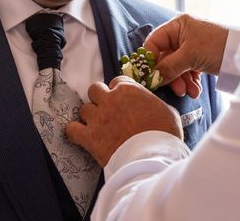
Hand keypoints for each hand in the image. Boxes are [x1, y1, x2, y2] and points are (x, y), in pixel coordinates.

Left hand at [66, 76, 182, 166]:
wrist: (153, 158)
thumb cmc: (164, 135)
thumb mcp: (168, 111)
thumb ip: (154, 103)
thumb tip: (152, 106)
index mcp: (129, 90)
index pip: (116, 81)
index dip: (119, 91)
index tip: (122, 102)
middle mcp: (110, 99)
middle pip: (95, 90)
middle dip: (100, 99)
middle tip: (107, 111)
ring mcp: (98, 118)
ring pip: (83, 109)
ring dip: (90, 117)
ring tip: (98, 127)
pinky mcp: (89, 137)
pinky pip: (71, 129)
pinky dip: (75, 132)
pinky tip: (81, 136)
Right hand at [144, 14, 227, 97]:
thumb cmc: (218, 45)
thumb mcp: (191, 55)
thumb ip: (169, 66)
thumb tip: (152, 78)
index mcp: (177, 26)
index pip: (154, 42)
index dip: (149, 60)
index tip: (148, 76)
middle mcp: (182, 35)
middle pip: (165, 58)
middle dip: (169, 75)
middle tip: (176, 89)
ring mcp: (190, 47)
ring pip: (176, 67)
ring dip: (181, 82)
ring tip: (189, 92)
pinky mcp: (199, 58)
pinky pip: (187, 71)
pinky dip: (190, 82)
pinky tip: (195, 90)